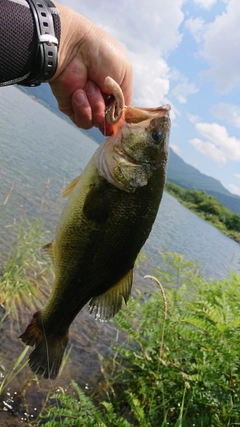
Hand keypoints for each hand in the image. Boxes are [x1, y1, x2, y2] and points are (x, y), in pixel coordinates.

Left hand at [50, 3, 131, 134]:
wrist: (74, 48)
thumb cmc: (102, 55)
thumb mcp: (124, 75)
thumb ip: (125, 101)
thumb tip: (120, 121)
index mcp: (115, 91)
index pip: (120, 114)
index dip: (121, 116)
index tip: (120, 110)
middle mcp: (101, 100)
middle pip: (109, 121)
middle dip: (108, 110)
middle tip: (102, 92)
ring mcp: (86, 105)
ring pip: (96, 123)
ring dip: (95, 105)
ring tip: (89, 86)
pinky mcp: (71, 108)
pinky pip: (82, 121)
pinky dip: (82, 108)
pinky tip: (78, 93)